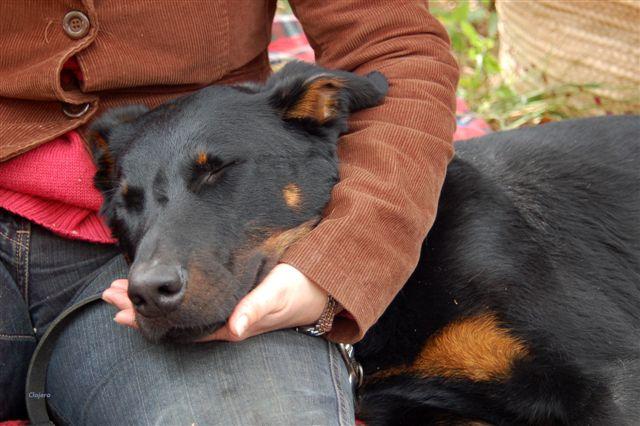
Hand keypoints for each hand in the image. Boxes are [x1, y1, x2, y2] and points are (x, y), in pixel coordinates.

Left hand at [101, 263, 328, 341]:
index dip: (149, 322)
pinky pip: (191, 296)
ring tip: (123, 288)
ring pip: (179, 308)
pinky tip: (163, 284)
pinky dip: (172, 291)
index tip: (120, 307)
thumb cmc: (297, 289)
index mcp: (229, 323)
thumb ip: (255, 309)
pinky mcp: (230, 294)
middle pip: (172, 319)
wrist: (319, 284)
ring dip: (152, 300)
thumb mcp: (277, 295)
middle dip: (141, 308)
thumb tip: (235, 329)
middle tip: (109, 293)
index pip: (179, 327)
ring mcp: (225, 307)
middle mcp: (222, 318)